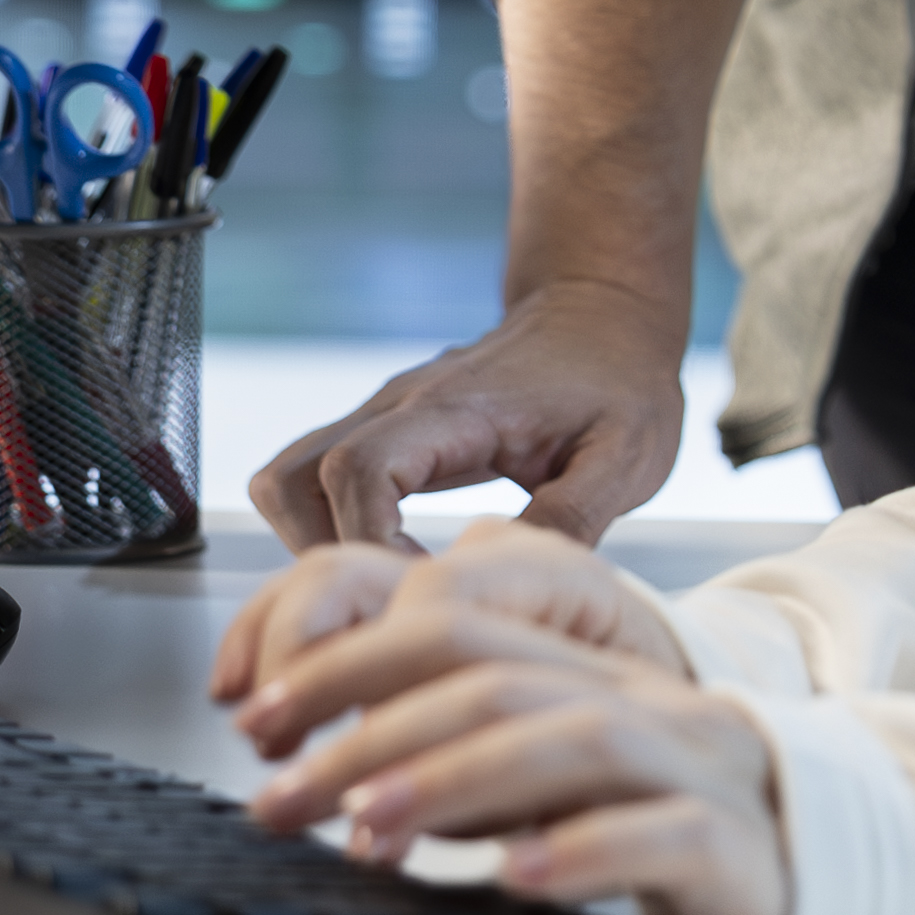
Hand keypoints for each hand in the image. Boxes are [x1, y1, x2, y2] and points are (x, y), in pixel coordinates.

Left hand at [219, 523, 790, 914]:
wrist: (820, 862)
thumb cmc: (664, 821)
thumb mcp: (554, 773)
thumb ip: (473, 755)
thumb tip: (341, 775)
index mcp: (584, 667)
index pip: (454, 625)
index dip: (346, 662)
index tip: (257, 719)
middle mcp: (638, 698)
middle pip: (497, 677)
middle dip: (371, 730)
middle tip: (281, 795)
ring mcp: (693, 763)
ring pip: (573, 739)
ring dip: (457, 780)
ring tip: (372, 828)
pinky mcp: (734, 842)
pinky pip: (662, 833)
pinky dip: (582, 848)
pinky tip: (516, 875)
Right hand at [247, 279, 687, 554]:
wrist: (604, 314)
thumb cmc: (620, 381)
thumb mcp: (627, 455)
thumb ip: (574, 517)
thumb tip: (510, 583)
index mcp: (456, 409)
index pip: (360, 471)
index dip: (368, 545)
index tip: (415, 588)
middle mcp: (400, 405)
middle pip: (293, 479)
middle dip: (325, 558)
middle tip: (390, 600)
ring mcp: (383, 415)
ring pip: (287, 479)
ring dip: (312, 544)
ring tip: (383, 586)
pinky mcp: (383, 431)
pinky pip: (313, 480)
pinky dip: (325, 529)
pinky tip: (388, 561)